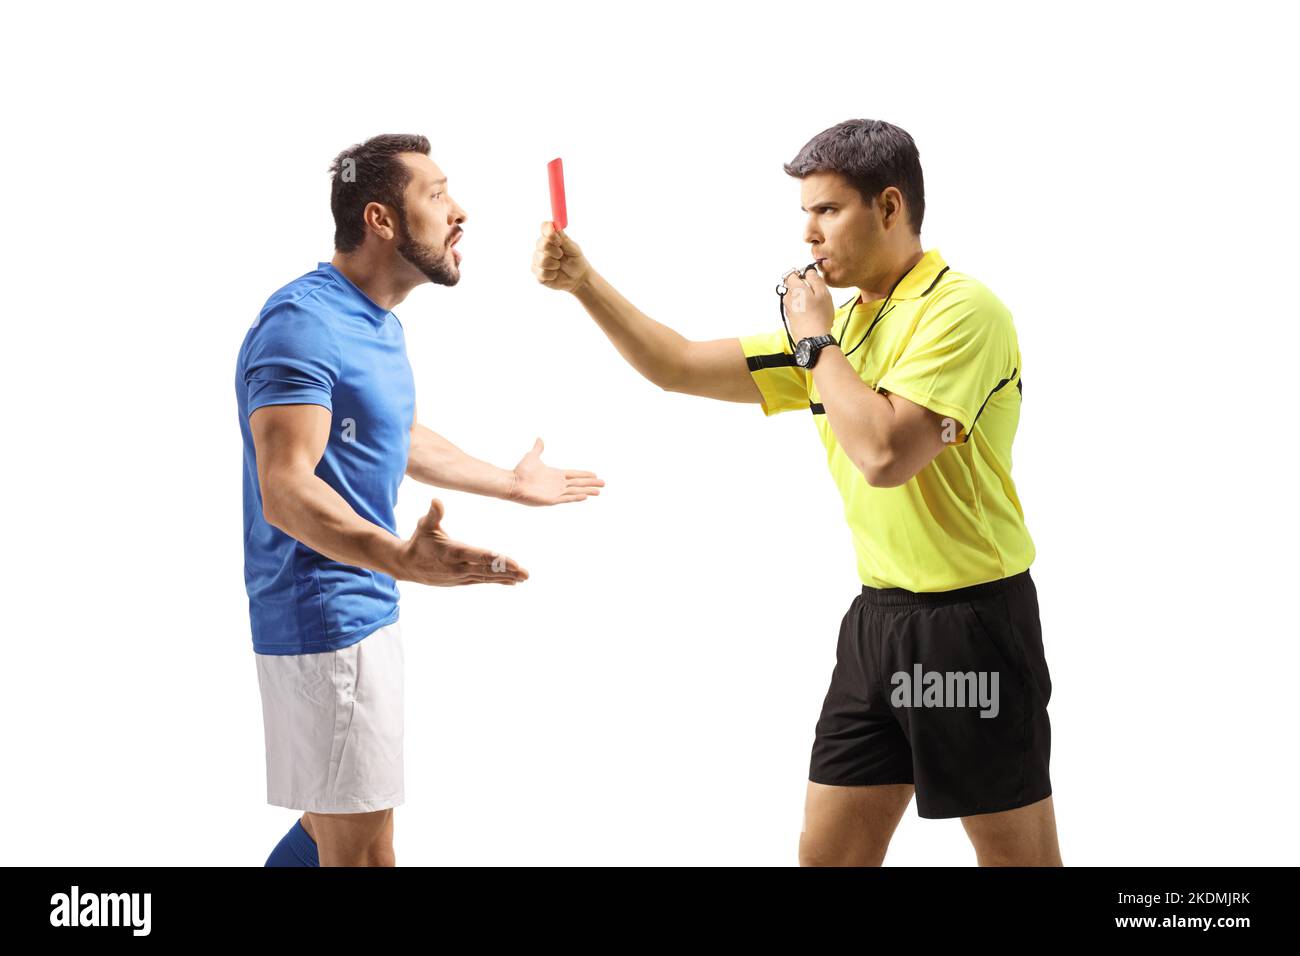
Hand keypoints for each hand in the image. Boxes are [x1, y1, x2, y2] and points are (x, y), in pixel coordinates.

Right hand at [399, 498, 528, 585]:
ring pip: (487, 577)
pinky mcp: (462, 580)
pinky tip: (512, 582)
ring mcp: (461, 576)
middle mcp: (459, 567)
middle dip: (508, 571)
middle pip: (487, 569)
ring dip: (506, 577)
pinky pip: (483, 581)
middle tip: (526, 573)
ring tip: (524, 578)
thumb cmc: (419, 541)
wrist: (407, 565)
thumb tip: (436, 500)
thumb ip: (434, 514)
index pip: (479, 556)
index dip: (497, 560)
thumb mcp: (424, 525)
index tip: (514, 563)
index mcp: (453, 552)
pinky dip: (497, 581)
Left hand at [508, 438, 604, 505]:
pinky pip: (566, 498)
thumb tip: (539, 439)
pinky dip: (576, 497)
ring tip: (599, 492)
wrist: (512, 482)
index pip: (574, 474)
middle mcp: (557, 483)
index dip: (584, 475)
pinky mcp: (551, 499)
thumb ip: (538, 449)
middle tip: (603, 483)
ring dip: (587, 491)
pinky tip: (585, 496)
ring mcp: (555, 492)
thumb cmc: (520, 471)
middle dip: (591, 483)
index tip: (595, 474)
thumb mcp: (532, 457)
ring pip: (576, 491)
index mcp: (555, 474)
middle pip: (578, 483)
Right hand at [533, 221, 591, 292]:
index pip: (545, 227)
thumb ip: (563, 238)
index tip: (558, 239)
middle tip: (561, 255)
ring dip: (554, 264)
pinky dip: (552, 275)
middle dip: (555, 251)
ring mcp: (538, 259)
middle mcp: (542, 247)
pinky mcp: (537, 273)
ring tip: (559, 265)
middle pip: (541, 243)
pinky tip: (555, 274)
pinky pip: (542, 273)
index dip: (549, 231)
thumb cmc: (576, 261)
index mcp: (551, 237)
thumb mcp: (573, 249)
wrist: (577, 279)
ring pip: (542, 260)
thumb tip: (555, 224)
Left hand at [782, 264, 834, 341]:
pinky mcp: (791, 319)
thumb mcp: (823, 292)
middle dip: (803, 287)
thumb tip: (809, 272)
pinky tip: (814, 315)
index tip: (810, 277)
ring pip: (795, 298)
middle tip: (816, 293)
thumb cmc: (819, 316)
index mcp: (795, 289)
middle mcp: (788, 298)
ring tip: (817, 306)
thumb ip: (815, 279)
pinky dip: (803, 309)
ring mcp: (788, 309)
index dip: (801, 274)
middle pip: (792, 287)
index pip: (791, 274)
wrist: (813, 339)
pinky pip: (796, 309)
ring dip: (804, 299)